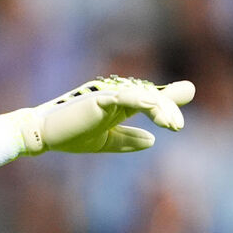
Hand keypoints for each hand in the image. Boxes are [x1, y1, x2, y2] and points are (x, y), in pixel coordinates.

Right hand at [19, 75, 194, 153]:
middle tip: (177, 126)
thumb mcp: (106, 141)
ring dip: (159, 108)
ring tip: (172, 124)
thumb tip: (152, 140)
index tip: (188, 92)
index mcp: (119, 105)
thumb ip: (128, 140)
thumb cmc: (71, 136)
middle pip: (149, 95)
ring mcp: (108, 96)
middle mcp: (116, 96)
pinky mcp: (98, 99)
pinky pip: (124, 97)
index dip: (168, 97)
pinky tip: (152, 107)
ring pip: (142, 96)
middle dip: (167, 106)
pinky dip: (140, 100)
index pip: (148, 98)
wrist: (44, 136)